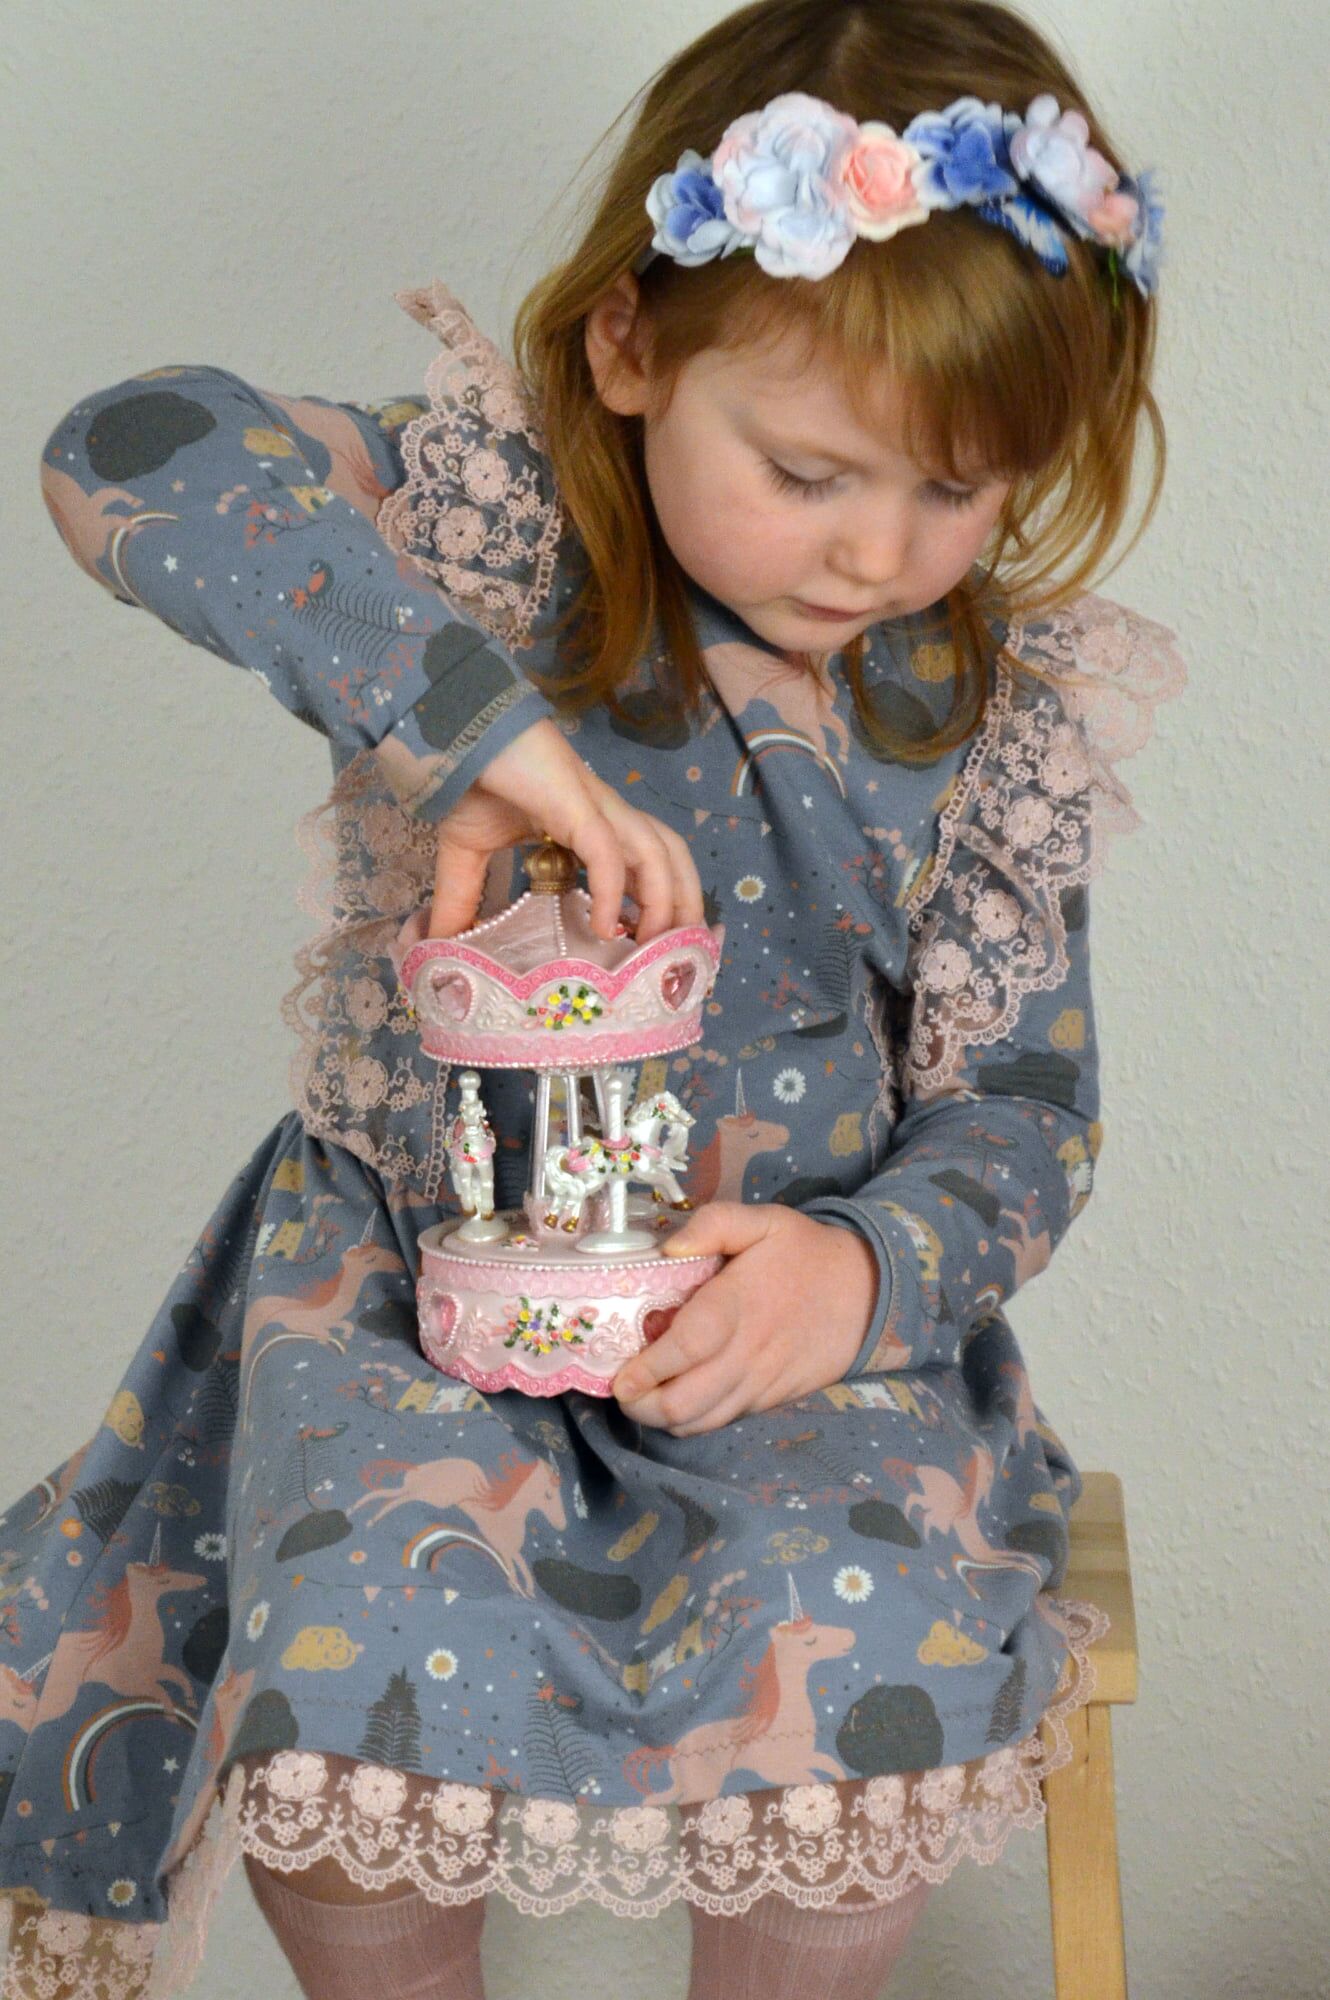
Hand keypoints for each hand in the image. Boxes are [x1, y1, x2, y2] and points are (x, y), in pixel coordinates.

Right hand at [426, 716, 702, 943]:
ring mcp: (596, 809)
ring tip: (652, 948)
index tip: (651, 949)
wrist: (453, 738)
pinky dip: (612, 891)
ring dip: (666, 901)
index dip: (660, 902)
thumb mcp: (466, 855)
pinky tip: (603, 927)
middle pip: (670, 856)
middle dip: (684, 905)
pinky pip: (607, 852)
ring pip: (658, 853)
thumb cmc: (470, 784)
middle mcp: (606, 818)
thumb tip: (438, 945)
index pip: (645, 863)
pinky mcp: (576, 806)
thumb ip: (460, 901)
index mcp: (592, 827)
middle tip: (676, 954)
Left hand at [611, 1204, 879, 1434]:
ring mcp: (760, 1383)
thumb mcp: (763, 1220)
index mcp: (736, 1307)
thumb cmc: (805, 1254)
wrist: (869, 1292)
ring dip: (664, 1419)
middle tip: (622, 1390)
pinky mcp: (772, 1399)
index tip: (617, 1376)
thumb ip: (713, 1224)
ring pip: (701, 1421)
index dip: (645, 1371)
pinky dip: (694, 1419)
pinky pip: (725, 1420)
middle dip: (642, 1405)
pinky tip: (682, 1398)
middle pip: (684, 1403)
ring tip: (643, 1398)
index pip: (683, 1351)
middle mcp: (746, 1354)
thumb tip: (668, 1247)